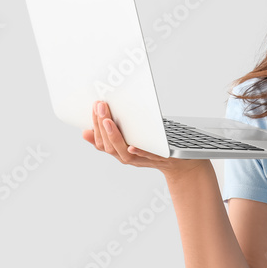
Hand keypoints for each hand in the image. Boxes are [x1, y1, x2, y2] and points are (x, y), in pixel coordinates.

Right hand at [82, 101, 205, 179]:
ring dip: (114, 136)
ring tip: (108, 120)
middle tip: (100, 107)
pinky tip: (132, 145)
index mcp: (120, 152)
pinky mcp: (158, 159)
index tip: (93, 108)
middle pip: (108, 146)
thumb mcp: (131, 139)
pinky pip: (147, 157)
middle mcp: (127, 158)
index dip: (95, 126)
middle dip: (101, 126)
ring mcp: (142, 160)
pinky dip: (139, 152)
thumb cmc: (154, 147)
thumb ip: (113, 134)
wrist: (180, 161)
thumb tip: (86, 131)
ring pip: (123, 152)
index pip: (100, 142)